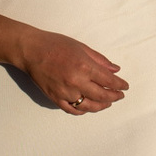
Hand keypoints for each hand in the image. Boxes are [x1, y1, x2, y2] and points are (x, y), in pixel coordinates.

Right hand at [14, 29, 128, 114]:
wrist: (31, 50)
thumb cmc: (55, 44)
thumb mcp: (81, 47)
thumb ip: (100, 60)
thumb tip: (115, 69)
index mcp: (84, 67)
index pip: (109, 81)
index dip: (119, 85)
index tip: (125, 86)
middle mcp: (76, 82)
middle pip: (102, 96)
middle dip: (114, 97)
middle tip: (119, 96)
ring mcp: (65, 92)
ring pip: (89, 106)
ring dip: (101, 106)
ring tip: (107, 103)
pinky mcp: (55, 98)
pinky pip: (72, 109)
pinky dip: (82, 110)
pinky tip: (89, 107)